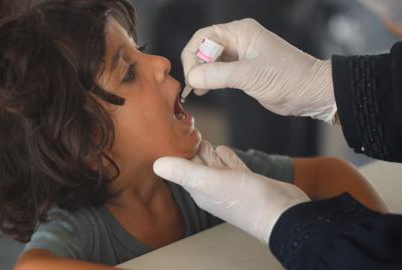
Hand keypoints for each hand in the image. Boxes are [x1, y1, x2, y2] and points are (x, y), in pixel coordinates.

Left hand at [154, 143, 309, 243]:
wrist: (282, 212)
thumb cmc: (246, 200)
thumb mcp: (210, 182)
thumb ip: (184, 172)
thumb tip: (156, 165)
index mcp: (200, 190)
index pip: (182, 169)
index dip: (176, 153)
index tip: (168, 136)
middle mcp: (213, 188)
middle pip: (197, 165)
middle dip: (190, 150)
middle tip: (183, 131)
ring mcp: (231, 185)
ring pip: (214, 165)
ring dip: (207, 152)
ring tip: (199, 137)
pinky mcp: (248, 181)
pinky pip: (232, 167)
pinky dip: (226, 157)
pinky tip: (223, 149)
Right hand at [181, 18, 336, 121]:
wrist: (310, 92)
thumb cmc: (289, 77)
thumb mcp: (250, 75)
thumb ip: (219, 75)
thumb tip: (192, 77)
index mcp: (241, 32)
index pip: (204, 37)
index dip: (194, 55)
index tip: (192, 76)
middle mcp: (238, 40)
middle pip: (204, 48)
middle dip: (195, 66)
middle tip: (194, 85)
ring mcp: (240, 56)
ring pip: (209, 61)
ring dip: (200, 74)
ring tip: (198, 90)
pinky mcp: (242, 71)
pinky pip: (217, 72)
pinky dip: (208, 80)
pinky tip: (205, 90)